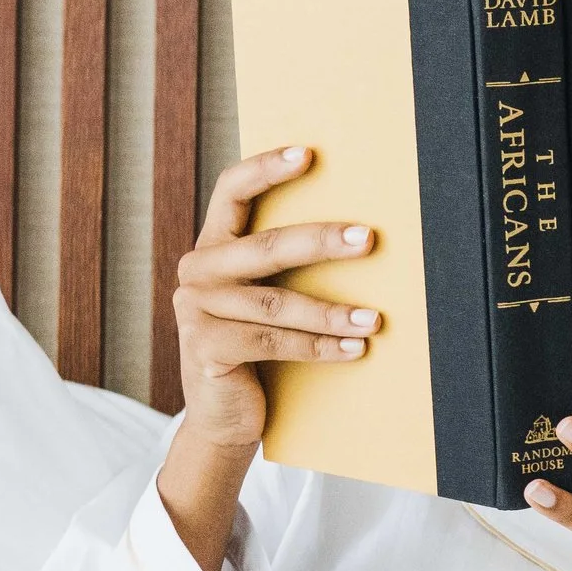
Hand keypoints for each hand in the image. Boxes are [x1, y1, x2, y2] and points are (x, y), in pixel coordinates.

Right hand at [157, 146, 380, 570]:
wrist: (224, 417)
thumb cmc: (258, 350)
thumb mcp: (267, 302)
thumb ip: (285, 269)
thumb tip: (359, 238)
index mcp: (213, 248)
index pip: (231, 191)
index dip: (266, 169)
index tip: (309, 153)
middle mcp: (197, 272)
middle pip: (266, 248)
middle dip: (322, 241)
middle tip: (369, 239)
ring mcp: (196, 311)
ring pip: (275, 304)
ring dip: (332, 311)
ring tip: (375, 318)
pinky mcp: (207, 350)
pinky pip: (273, 344)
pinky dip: (319, 348)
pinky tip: (355, 349)